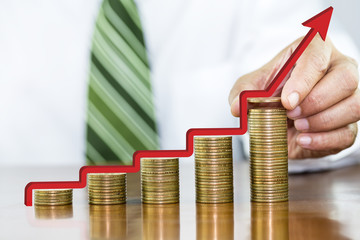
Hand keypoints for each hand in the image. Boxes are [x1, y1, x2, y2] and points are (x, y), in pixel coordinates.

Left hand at [229, 35, 358, 158]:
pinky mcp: (349, 123)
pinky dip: (324, 140)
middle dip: (315, 102)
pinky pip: (349, 133)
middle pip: (346, 79)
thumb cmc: (269, 91)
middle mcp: (339, 68)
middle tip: (290, 114)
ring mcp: (350, 95)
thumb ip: (242, 93)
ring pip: (354, 106)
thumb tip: (237, 106)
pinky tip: (303, 140)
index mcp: (315, 50)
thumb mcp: (249, 87)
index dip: (304, 80)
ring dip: (322, 121)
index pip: (318, 56)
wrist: (279, 114)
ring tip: (297, 126)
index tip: (287, 101)